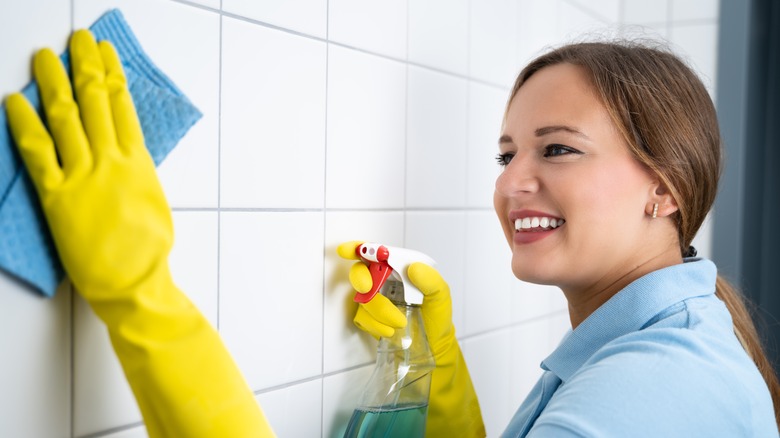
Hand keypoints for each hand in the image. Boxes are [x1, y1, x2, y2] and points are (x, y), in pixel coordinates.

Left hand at [6, 29, 169, 297]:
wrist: (135, 282)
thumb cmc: (148, 251)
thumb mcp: (154, 203)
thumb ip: (138, 174)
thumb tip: (127, 158)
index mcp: (138, 163)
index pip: (123, 109)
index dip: (113, 77)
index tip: (106, 54)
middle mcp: (111, 162)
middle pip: (96, 103)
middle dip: (86, 67)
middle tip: (78, 42)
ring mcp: (84, 176)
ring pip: (66, 119)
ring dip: (55, 83)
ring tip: (45, 58)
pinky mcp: (57, 196)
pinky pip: (38, 153)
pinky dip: (26, 125)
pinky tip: (16, 102)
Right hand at [337, 240, 484, 436]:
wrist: (432, 359)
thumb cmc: (437, 327)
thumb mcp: (441, 301)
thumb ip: (432, 282)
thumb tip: (412, 268)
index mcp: (402, 272)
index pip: (377, 253)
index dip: (360, 249)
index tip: (349, 250)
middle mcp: (386, 285)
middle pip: (362, 273)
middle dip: (365, 280)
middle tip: (372, 288)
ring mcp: (376, 303)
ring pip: (361, 298)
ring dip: (378, 311)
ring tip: (398, 323)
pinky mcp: (370, 322)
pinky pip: (361, 318)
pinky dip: (374, 325)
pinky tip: (389, 332)